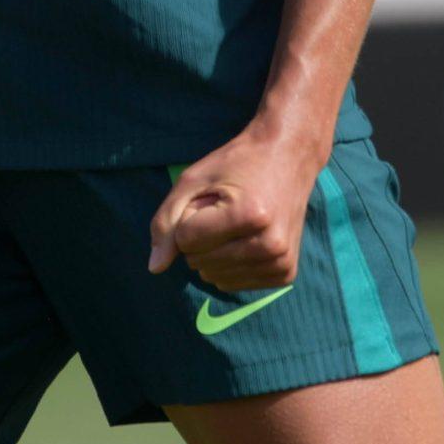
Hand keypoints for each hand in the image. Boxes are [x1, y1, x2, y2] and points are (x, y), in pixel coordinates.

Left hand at [147, 122, 325, 292]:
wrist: (288, 158)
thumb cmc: (236, 165)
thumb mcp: (192, 181)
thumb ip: (166, 221)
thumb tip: (155, 268)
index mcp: (249, 215)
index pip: (185, 241)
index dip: (188, 218)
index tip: (210, 199)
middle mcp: (270, 244)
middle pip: (198, 262)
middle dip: (200, 236)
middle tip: (224, 209)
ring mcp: (281, 262)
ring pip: (214, 277)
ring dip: (213, 252)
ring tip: (235, 224)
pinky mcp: (286, 274)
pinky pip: (233, 285)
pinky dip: (228, 265)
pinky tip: (246, 240)